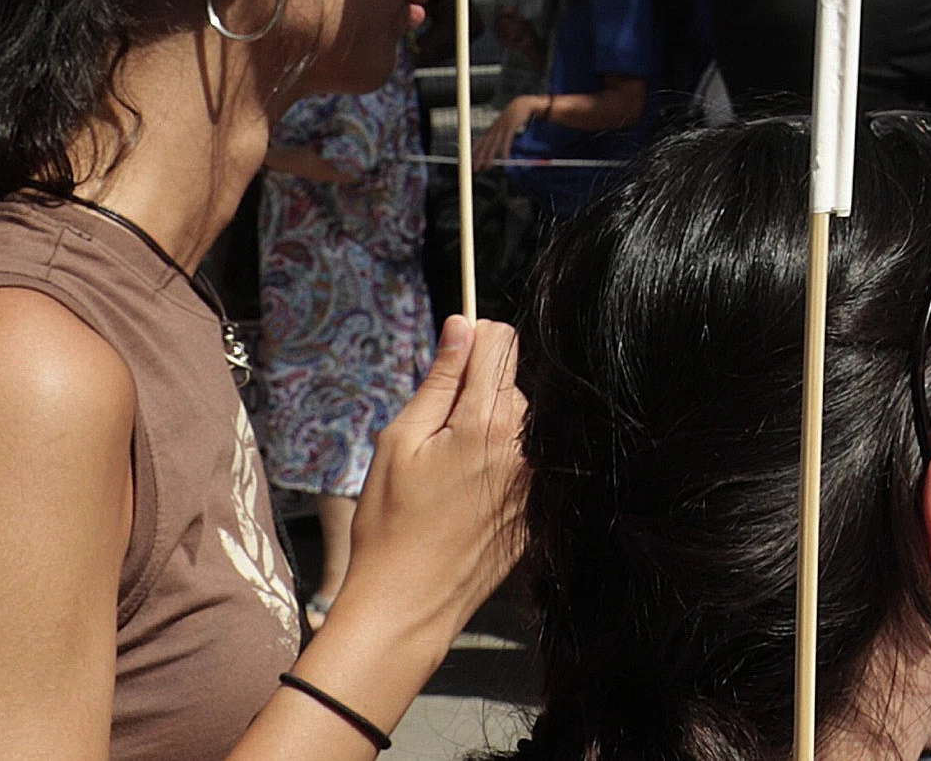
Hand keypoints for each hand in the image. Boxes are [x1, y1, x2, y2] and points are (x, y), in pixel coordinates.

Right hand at [320, 315, 527, 682]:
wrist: (408, 605)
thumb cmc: (391, 526)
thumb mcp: (400, 441)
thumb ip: (439, 378)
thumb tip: (461, 325)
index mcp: (489, 420)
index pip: (502, 340)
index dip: (472, 339)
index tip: (449, 358)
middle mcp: (527, 444)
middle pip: (511, 379)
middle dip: (475, 389)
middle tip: (434, 433)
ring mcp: (538, 477)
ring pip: (520, 420)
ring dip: (488, 427)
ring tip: (448, 471)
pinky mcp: (539, 505)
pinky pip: (525, 459)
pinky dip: (500, 462)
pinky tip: (466, 495)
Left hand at [470, 98, 533, 168]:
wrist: (521, 104)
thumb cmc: (512, 115)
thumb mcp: (503, 124)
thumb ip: (498, 132)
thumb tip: (495, 143)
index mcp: (491, 129)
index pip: (479, 141)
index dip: (473, 151)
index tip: (469, 160)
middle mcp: (494, 129)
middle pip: (484, 146)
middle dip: (479, 158)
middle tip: (475, 168)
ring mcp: (501, 128)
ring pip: (493, 145)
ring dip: (489, 157)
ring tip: (487, 167)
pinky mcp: (510, 127)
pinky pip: (507, 141)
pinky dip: (505, 150)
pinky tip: (504, 158)